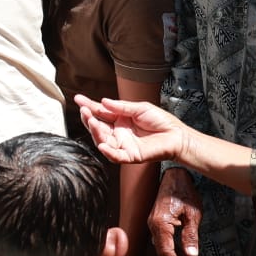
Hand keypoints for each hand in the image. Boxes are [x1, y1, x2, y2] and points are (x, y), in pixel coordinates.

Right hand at [75, 94, 190, 165]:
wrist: (177, 135)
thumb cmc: (161, 121)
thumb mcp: (140, 108)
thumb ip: (121, 106)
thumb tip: (103, 102)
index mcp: (119, 120)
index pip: (100, 113)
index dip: (89, 107)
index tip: (79, 99)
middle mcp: (118, 133)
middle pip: (98, 127)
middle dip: (89, 119)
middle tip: (85, 111)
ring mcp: (123, 145)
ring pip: (103, 141)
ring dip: (95, 132)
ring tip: (92, 122)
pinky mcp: (130, 155)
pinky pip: (116, 156)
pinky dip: (108, 152)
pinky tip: (102, 145)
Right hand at [150, 167, 202, 255]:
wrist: (175, 175)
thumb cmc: (184, 192)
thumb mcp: (193, 215)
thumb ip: (190, 236)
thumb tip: (191, 255)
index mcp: (161, 224)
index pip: (166, 251)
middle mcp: (153, 224)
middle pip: (162, 250)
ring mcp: (153, 222)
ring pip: (162, 245)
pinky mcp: (157, 220)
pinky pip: (162, 238)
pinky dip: (171, 247)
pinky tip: (181, 252)